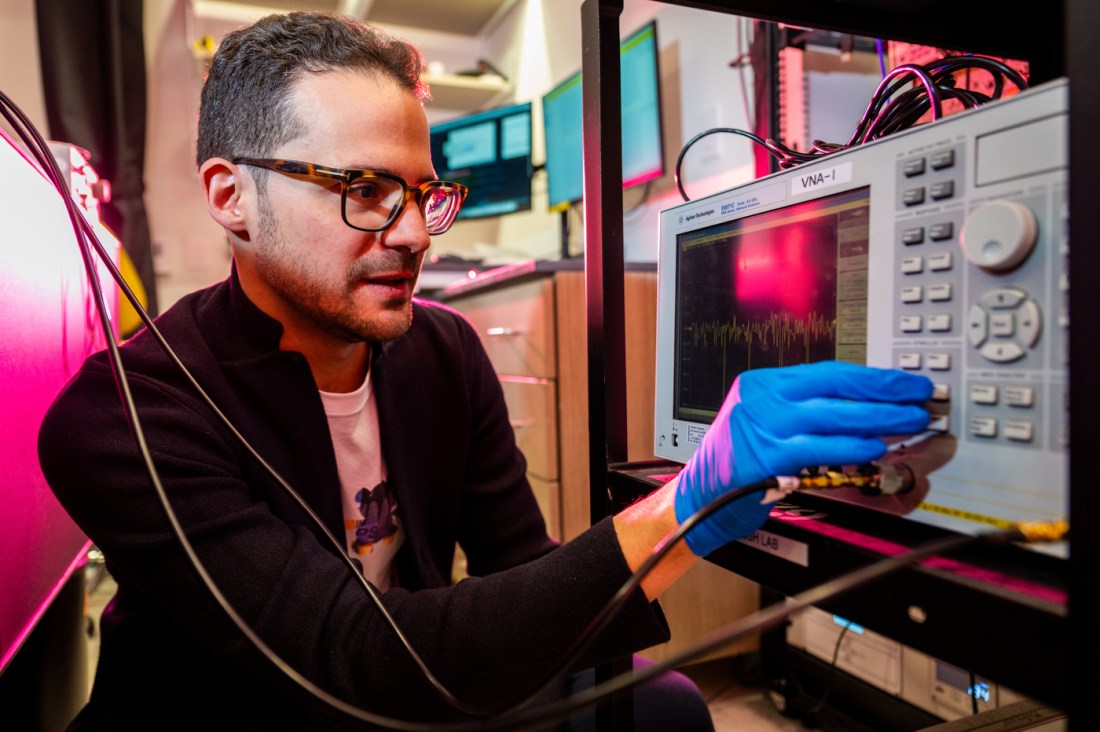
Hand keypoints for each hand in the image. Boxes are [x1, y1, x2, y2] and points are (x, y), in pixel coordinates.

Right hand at [674, 361, 933, 555]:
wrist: (698, 497)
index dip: (873, 377)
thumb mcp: (766, 424)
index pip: (829, 372)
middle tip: (920, 396)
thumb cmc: (738, 463)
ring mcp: (761, 427)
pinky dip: (850, 447)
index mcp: (764, 384)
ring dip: (878, 417)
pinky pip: (818, 449)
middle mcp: (762, 399)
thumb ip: (807, 414)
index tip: (906, 381)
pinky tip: (875, 448)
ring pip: (832, 415)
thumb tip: (867, 410)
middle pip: (835, 387)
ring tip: (910, 421)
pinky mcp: (764, 458)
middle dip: (885, 391)